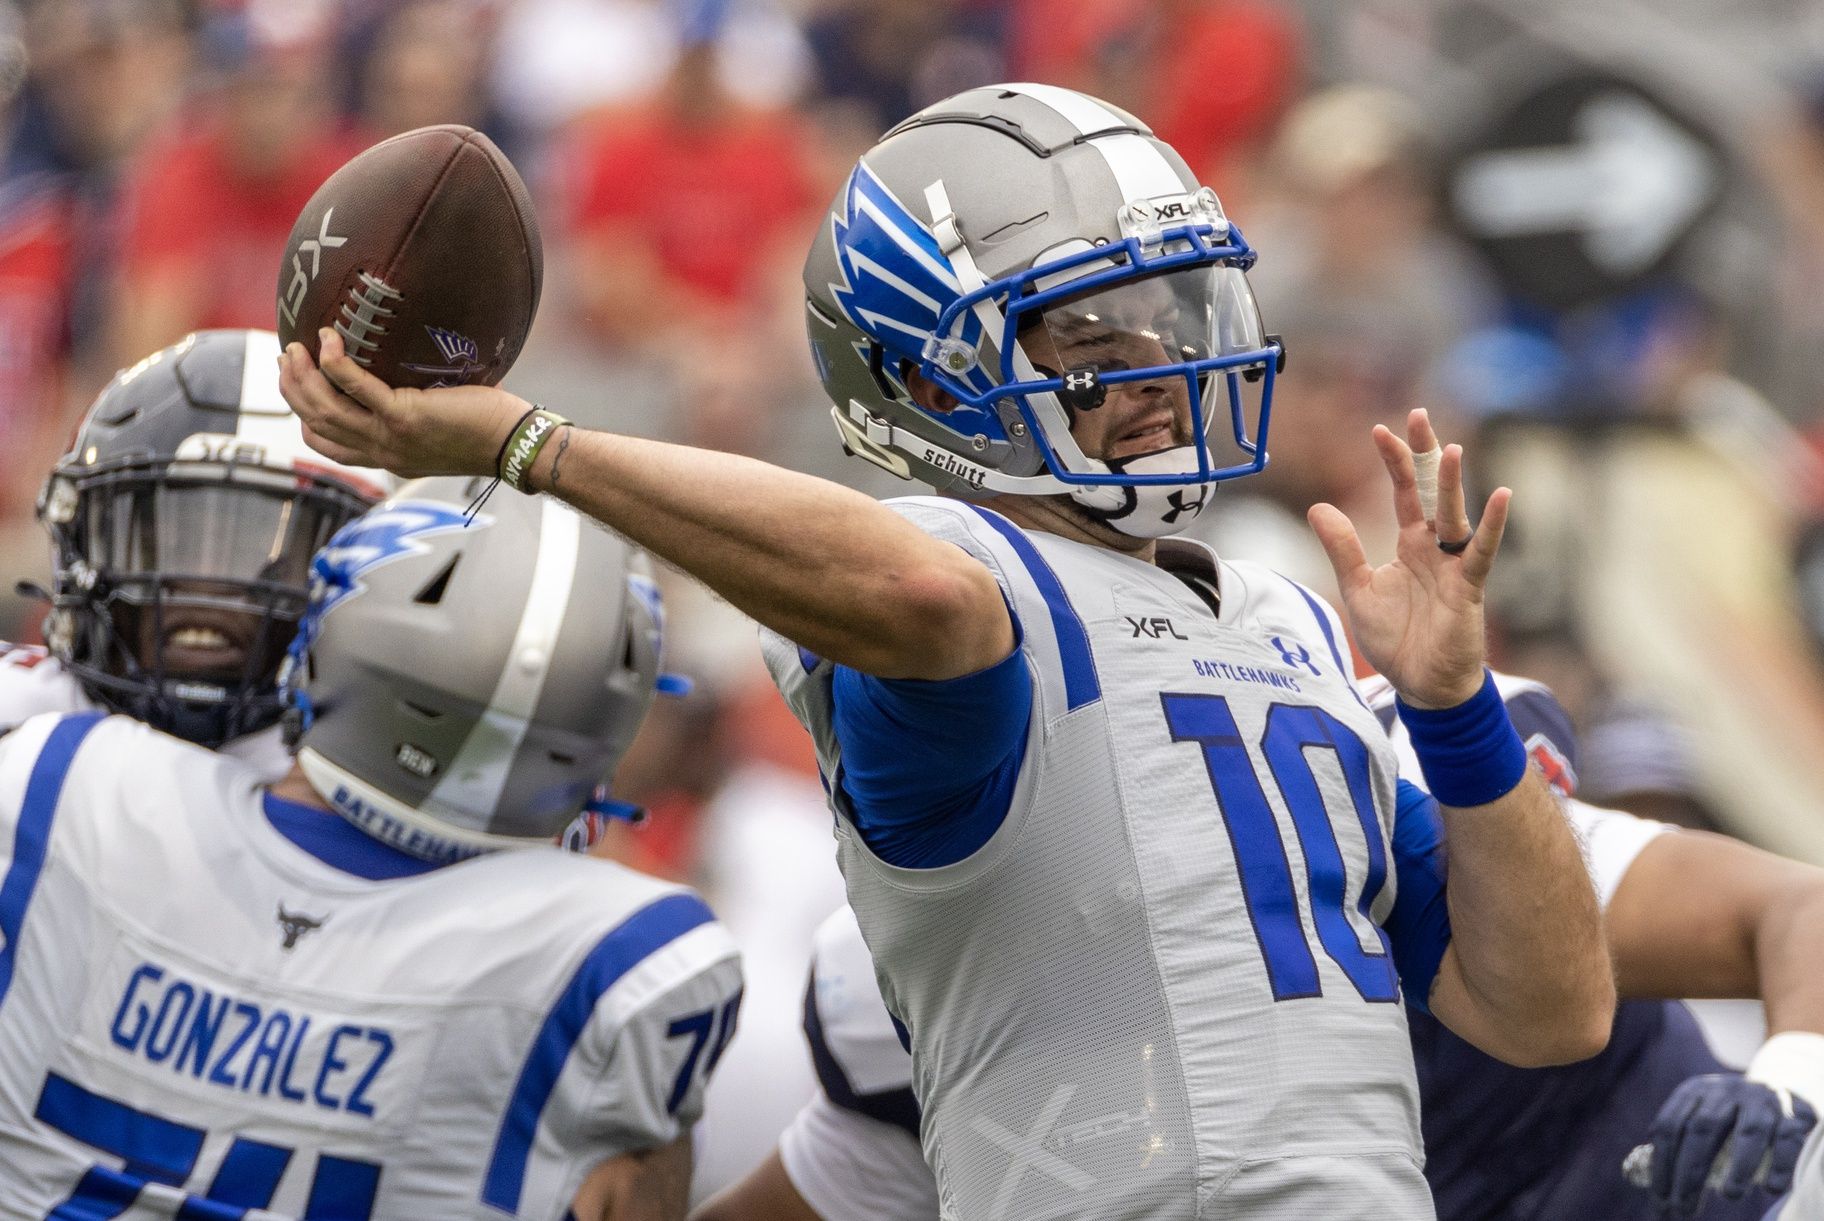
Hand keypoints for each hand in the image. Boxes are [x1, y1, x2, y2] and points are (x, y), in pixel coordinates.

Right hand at [277, 327, 527, 478]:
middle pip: (316, 425)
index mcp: (389, 456)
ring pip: (324, 409)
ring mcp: (390, 437)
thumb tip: (420, 362)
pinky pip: (355, 387)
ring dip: (301, 376)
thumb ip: (421, 405)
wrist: (516, 446)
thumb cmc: (491, 428)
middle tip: (285, 358)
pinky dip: (335, 363)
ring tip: (294, 346)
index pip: (330, 447)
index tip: (298, 391)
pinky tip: (328, 340)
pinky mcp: (405, 417)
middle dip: (292, 390)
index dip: (305, 419)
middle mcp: (383, 451)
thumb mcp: (443, 425)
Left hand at [1308, 408, 1509, 708]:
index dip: (1392, 462)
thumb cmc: (1396, 639)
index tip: (1379, 429)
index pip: (1403, 493)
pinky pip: (1482, 552)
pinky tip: (1503, 495)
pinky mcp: (1469, 589)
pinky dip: (1494, 525)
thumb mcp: (1358, 589)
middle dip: (1424, 456)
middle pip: (1430, 492)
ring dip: (1452, 484)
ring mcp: (1454, 566)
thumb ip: (1343, 549)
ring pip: (1454, 516)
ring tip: (1450, 449)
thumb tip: (1317, 507)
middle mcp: (1435, 548)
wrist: (1422, 685)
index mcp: (1410, 545)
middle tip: (1418, 416)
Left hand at [1646, 1074, 1817, 1215]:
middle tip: (1683, 1207)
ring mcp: (1760, 1100)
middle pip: (1702, 1131)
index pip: (1670, 1125)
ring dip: (1738, 1167)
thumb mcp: (1701, 1112)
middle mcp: (1725, 1091)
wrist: (1779, 1089)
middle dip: (1689, 1173)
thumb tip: (1652, 1169)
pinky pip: (1786, 1140)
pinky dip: (1779, 1165)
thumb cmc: (1730, 1112)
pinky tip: (1770, 1188)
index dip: (1662, 1163)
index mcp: (1695, 1091)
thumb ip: (1679, 1133)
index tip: (1661, 1197)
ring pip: (1747, 1133)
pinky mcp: (1792, 1114)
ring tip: (1729, 1195)